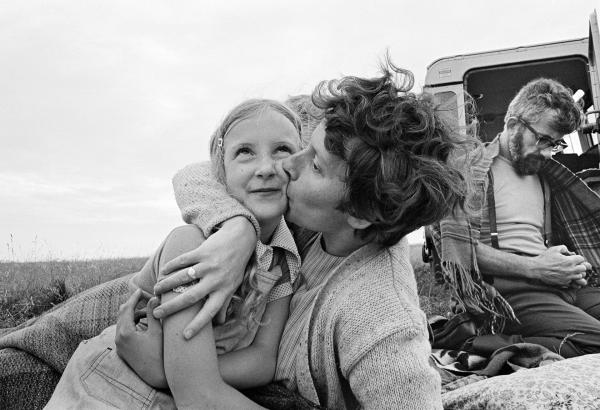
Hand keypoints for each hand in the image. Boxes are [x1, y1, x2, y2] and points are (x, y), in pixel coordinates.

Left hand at [115, 289, 166, 388]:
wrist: (157, 377)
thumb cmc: (159, 354)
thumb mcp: (157, 331)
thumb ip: (153, 313)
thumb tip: (153, 298)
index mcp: (125, 332)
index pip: (127, 308)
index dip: (134, 297)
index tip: (141, 289)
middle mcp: (119, 338)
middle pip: (122, 314)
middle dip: (133, 304)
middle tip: (146, 298)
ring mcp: (120, 345)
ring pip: (123, 322)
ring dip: (134, 314)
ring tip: (149, 312)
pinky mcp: (123, 350)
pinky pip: (124, 331)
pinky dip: (132, 324)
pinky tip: (145, 323)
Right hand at [152, 217, 255, 338]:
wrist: (241, 238)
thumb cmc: (235, 266)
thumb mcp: (234, 285)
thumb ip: (225, 303)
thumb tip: (220, 323)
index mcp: (224, 290)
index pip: (210, 311)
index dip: (198, 325)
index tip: (185, 336)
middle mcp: (217, 279)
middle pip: (191, 297)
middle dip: (172, 307)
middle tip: (156, 314)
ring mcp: (209, 265)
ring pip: (183, 277)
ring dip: (167, 284)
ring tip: (156, 291)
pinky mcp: (203, 251)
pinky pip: (183, 260)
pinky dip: (171, 266)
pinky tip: (163, 271)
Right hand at [531, 245, 589, 286]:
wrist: (536, 269)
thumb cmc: (544, 259)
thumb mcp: (554, 249)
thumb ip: (563, 248)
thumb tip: (567, 250)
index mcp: (570, 261)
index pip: (581, 259)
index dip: (577, 258)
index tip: (573, 258)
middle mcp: (571, 269)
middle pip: (583, 268)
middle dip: (579, 266)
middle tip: (573, 265)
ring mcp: (568, 277)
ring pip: (580, 276)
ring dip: (577, 273)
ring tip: (570, 271)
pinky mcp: (564, 283)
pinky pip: (573, 282)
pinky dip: (572, 279)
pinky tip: (566, 276)